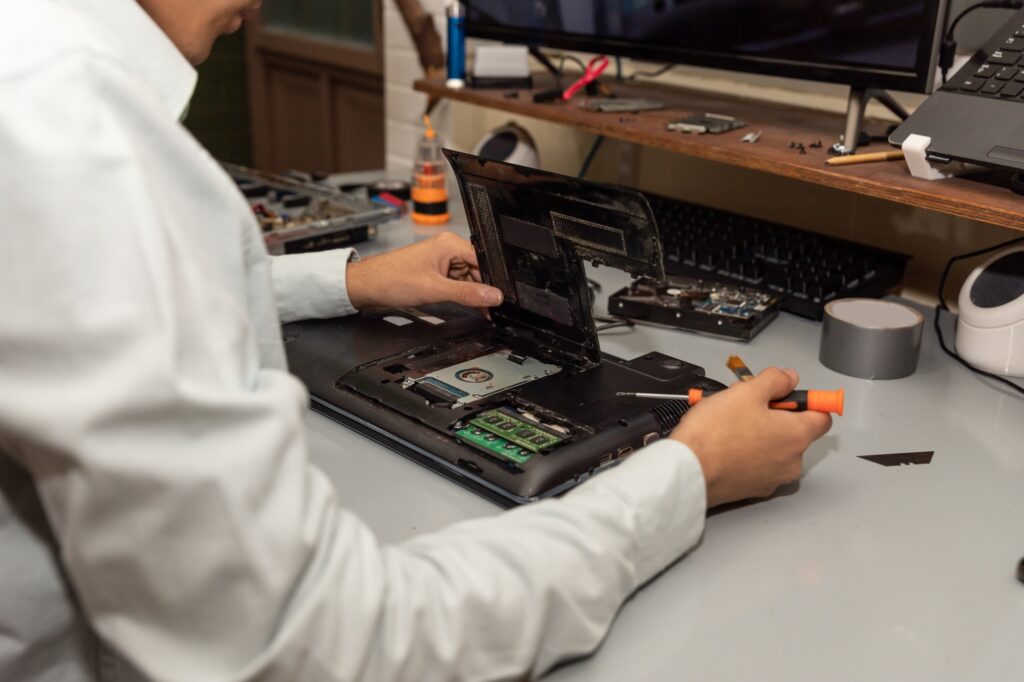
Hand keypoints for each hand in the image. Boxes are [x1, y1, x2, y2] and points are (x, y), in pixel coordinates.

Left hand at [346, 232, 503, 309]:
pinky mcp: (434, 272)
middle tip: (489, 310)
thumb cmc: (391, 279)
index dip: (492, 281)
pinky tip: (463, 304)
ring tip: (475, 309)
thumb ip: (467, 294)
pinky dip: (460, 294)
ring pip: (467, 279)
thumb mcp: (435, 290)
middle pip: (477, 271)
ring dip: (470, 294)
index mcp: (450, 244)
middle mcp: (447, 248)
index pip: (483, 261)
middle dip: (482, 290)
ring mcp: (441, 260)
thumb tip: (493, 296)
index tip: (499, 299)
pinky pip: (455, 283)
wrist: (366, 286)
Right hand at [671, 368, 831, 507]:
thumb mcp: (746, 392)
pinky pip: (757, 465)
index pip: (822, 416)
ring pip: (774, 448)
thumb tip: (789, 378)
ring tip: (728, 423)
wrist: (687, 472)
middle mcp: (791, 462)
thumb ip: (774, 381)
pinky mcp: (752, 490)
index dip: (806, 401)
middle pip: (794, 431)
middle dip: (773, 415)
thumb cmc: (715, 433)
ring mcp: (772, 479)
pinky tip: (724, 443)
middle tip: (744, 404)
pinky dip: (746, 453)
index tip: (786, 395)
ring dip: (758, 433)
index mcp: (797, 436)